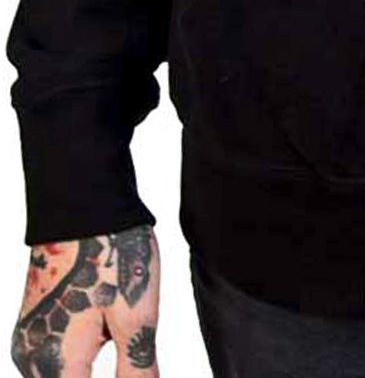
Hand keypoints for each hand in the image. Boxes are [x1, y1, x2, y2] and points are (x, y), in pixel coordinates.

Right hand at [10, 223, 158, 375]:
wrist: (84, 201)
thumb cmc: (113, 254)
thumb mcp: (136, 320)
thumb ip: (137, 372)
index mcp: (56, 365)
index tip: (137, 371)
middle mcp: (33, 359)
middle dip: (109, 377)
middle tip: (135, 359)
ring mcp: (31, 340)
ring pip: (63, 377)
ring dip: (91, 373)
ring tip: (122, 341)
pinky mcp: (36, 324)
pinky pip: (57, 360)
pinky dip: (83, 361)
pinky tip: (109, 334)